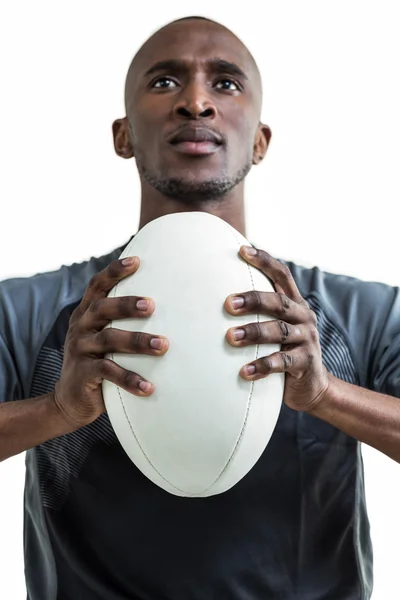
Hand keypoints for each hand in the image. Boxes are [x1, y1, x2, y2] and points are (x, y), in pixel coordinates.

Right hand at [53, 257, 168, 426]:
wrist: (70, 399)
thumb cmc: (99, 362)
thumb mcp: (104, 337)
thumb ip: (122, 322)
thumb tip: (169, 306)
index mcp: (86, 314)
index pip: (97, 286)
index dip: (114, 272)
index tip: (135, 261)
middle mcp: (81, 327)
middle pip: (102, 308)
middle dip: (127, 304)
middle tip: (152, 305)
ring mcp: (80, 349)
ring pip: (108, 339)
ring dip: (137, 341)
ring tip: (162, 345)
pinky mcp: (83, 374)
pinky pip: (108, 372)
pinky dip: (130, 378)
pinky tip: (148, 386)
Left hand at [224, 246, 329, 412]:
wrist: (313, 387)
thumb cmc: (283, 352)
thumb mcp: (275, 329)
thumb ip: (259, 314)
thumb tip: (217, 298)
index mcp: (294, 304)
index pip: (282, 275)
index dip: (264, 261)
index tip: (242, 251)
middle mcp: (303, 317)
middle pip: (278, 302)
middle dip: (253, 300)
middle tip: (228, 304)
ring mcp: (307, 339)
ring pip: (280, 331)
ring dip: (254, 332)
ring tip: (231, 337)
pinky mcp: (307, 363)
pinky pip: (284, 362)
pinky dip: (263, 366)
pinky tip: (244, 371)